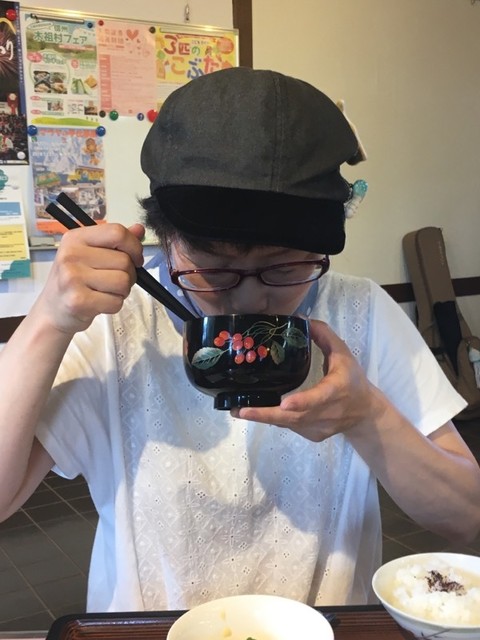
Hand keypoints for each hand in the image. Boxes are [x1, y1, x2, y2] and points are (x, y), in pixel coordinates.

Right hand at [36, 222, 144, 335]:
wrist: (52, 311)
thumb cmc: (74, 281)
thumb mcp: (91, 254)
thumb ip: (116, 242)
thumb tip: (139, 229)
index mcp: (76, 238)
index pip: (117, 232)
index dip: (134, 246)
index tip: (135, 258)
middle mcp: (71, 255)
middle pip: (124, 260)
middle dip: (128, 274)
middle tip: (112, 281)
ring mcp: (72, 278)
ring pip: (123, 281)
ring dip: (122, 291)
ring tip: (106, 292)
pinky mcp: (78, 301)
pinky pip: (116, 302)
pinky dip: (114, 305)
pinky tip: (100, 303)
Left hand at [233, 319, 386, 441]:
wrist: (364, 413)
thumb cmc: (352, 379)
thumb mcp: (343, 354)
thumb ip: (324, 335)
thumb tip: (301, 318)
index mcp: (336, 390)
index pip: (319, 397)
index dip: (303, 401)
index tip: (284, 403)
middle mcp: (327, 412)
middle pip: (295, 417)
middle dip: (266, 414)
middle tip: (241, 410)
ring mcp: (319, 427)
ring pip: (289, 424)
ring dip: (263, 418)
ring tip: (238, 411)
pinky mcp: (313, 436)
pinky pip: (290, 427)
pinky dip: (274, 420)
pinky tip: (258, 413)